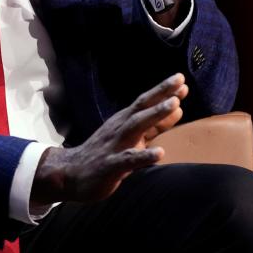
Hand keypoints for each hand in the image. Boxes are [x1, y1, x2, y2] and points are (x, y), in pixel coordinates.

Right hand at [31, 73, 188, 204]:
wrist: (71, 173)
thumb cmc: (106, 153)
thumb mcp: (132, 136)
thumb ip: (155, 125)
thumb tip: (179, 108)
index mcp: (124, 120)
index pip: (145, 102)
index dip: (163, 91)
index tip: (181, 79)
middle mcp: (120, 128)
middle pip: (141, 107)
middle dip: (161, 94)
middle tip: (180, 81)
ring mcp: (114, 145)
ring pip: (136, 127)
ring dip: (155, 114)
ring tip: (175, 105)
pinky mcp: (110, 166)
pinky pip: (128, 160)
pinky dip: (144, 156)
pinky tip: (160, 153)